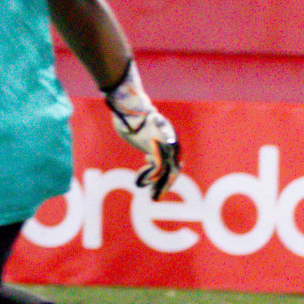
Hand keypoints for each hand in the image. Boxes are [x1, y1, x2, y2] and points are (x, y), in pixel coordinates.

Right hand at [104, 61, 180, 198]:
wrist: (129, 107)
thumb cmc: (131, 116)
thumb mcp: (142, 131)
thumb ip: (147, 142)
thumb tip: (147, 154)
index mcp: (170, 138)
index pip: (175, 160)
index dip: (167, 172)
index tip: (156, 181)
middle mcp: (171, 142)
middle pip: (174, 168)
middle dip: (166, 184)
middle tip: (157, 196)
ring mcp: (165, 145)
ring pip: (168, 171)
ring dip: (160, 186)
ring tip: (153, 197)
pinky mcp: (156, 148)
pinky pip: (157, 168)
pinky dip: (151, 177)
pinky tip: (143, 183)